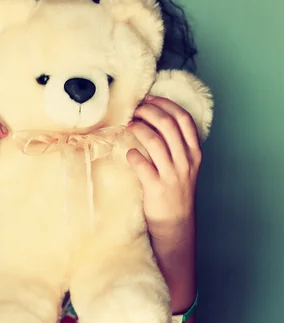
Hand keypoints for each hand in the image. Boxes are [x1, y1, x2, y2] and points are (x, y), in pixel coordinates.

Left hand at [126, 95, 201, 242]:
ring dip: (139, 129)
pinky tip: (128, 153)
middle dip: (149, 112)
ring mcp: (172, 174)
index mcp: (194, 152)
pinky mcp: (156, 187)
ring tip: (129, 125)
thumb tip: (155, 119)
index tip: (149, 99)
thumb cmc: (175, 190)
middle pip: (168, 125)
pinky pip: (141, 164)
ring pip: (154, 141)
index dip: (166, 104)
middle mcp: (186, 161)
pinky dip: (132, 154)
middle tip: (135, 110)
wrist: (175, 223)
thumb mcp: (185, 165)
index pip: (184, 119)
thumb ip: (176, 144)